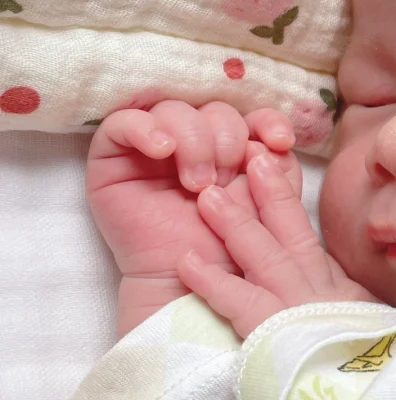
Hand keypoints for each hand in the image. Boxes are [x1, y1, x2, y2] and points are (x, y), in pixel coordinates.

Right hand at [87, 100, 298, 334]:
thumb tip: (273, 138)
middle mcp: (191, 146)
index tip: (279, 142)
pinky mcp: (111, 162)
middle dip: (227, 139)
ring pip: (172, 110)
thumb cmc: (233, 251)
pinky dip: (145, 129)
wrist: (199, 289)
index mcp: (229, 151)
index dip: (264, 120)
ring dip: (193, 141)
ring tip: (198, 184)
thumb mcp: (271, 205)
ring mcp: (150, 151)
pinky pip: (121, 123)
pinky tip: (163, 150)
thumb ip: (280, 168)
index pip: (246, 114)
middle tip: (225, 181)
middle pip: (211, 110)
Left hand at [178, 148, 375, 338]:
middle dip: (263, 191)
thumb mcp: (377, 331)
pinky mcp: (278, 336)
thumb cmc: (381, 374)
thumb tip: (357, 297)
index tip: (270, 164)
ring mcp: (299, 310)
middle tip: (242, 154)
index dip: (285, 199)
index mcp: (339, 290)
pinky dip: (212, 280)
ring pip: (263, 255)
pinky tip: (186, 261)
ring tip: (205, 193)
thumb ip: (358, 309)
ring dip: (234, 223)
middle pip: (288, 232)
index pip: (306, 236)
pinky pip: (239, 302)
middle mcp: (320, 291)